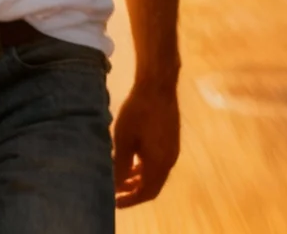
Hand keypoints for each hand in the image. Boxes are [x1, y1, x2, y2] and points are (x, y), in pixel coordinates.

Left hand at [112, 80, 180, 207]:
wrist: (158, 86)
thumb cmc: (138, 112)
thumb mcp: (123, 139)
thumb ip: (121, 165)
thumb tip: (116, 185)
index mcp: (159, 163)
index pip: (147, 192)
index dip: (130, 200)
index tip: (114, 202)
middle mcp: (169, 160)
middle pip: (153, 186)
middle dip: (134, 191)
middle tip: (115, 192)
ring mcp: (172, 150)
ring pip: (155, 174)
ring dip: (139, 179)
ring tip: (120, 178)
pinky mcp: (171, 140)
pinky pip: (158, 162)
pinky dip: (144, 168)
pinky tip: (131, 161)